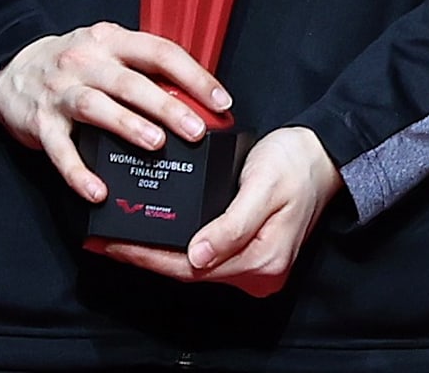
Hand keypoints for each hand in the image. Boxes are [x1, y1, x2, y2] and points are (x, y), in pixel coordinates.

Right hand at [0, 22, 232, 203]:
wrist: (9, 71)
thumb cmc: (71, 65)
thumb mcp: (106, 51)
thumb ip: (141, 68)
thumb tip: (194, 97)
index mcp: (111, 41)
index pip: (160, 52)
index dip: (193, 75)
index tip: (220, 100)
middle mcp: (86, 62)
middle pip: (132, 82)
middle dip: (167, 106)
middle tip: (196, 131)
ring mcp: (61, 92)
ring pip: (97, 107)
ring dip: (128, 126)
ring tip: (156, 145)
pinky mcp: (40, 123)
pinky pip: (61, 150)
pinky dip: (79, 172)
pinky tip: (98, 191)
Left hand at [85, 125, 341, 296]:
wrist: (324, 155)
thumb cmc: (296, 163)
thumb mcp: (262, 186)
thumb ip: (232, 223)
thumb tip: (197, 255)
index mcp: (262, 260)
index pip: (191, 268)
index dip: (149, 257)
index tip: (114, 245)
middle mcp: (258, 273)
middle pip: (189, 272)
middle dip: (145, 256)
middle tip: (103, 242)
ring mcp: (255, 267)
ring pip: (195, 267)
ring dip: (157, 253)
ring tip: (120, 238)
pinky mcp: (250, 254)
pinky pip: (206, 256)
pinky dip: (177, 247)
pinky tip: (155, 235)